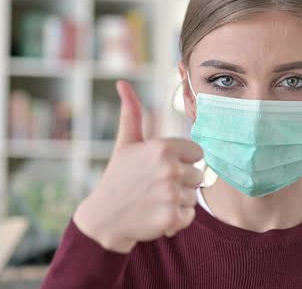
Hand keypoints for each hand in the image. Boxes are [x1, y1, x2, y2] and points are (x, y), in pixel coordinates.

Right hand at [73, 81, 202, 252]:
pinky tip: (157, 214)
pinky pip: (190, 215)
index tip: (164, 167)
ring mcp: (171, 194)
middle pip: (198, 175)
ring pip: (194, 197)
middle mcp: (169, 169)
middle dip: (181, 182)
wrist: (104, 217)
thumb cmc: (118, 177)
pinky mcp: (172, 217)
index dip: (183, 161)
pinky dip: (177, 219)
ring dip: (178, 201)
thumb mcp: (126, 143)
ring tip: (155, 200)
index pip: (197, 152)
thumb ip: (132, 113)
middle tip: (156, 186)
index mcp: (162, 148)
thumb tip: (123, 83)